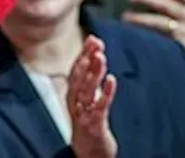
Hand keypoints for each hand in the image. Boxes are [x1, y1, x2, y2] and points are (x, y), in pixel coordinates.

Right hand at [67, 36, 117, 157]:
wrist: (89, 152)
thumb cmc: (89, 121)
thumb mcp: (88, 97)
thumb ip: (91, 73)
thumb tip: (96, 47)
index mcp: (73, 95)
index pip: (76, 70)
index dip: (84, 54)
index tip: (93, 38)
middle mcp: (75, 103)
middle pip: (78, 78)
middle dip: (87, 60)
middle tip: (96, 44)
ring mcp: (83, 115)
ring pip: (86, 91)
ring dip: (93, 73)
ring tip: (101, 58)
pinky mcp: (94, 126)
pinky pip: (99, 108)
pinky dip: (105, 93)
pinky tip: (111, 80)